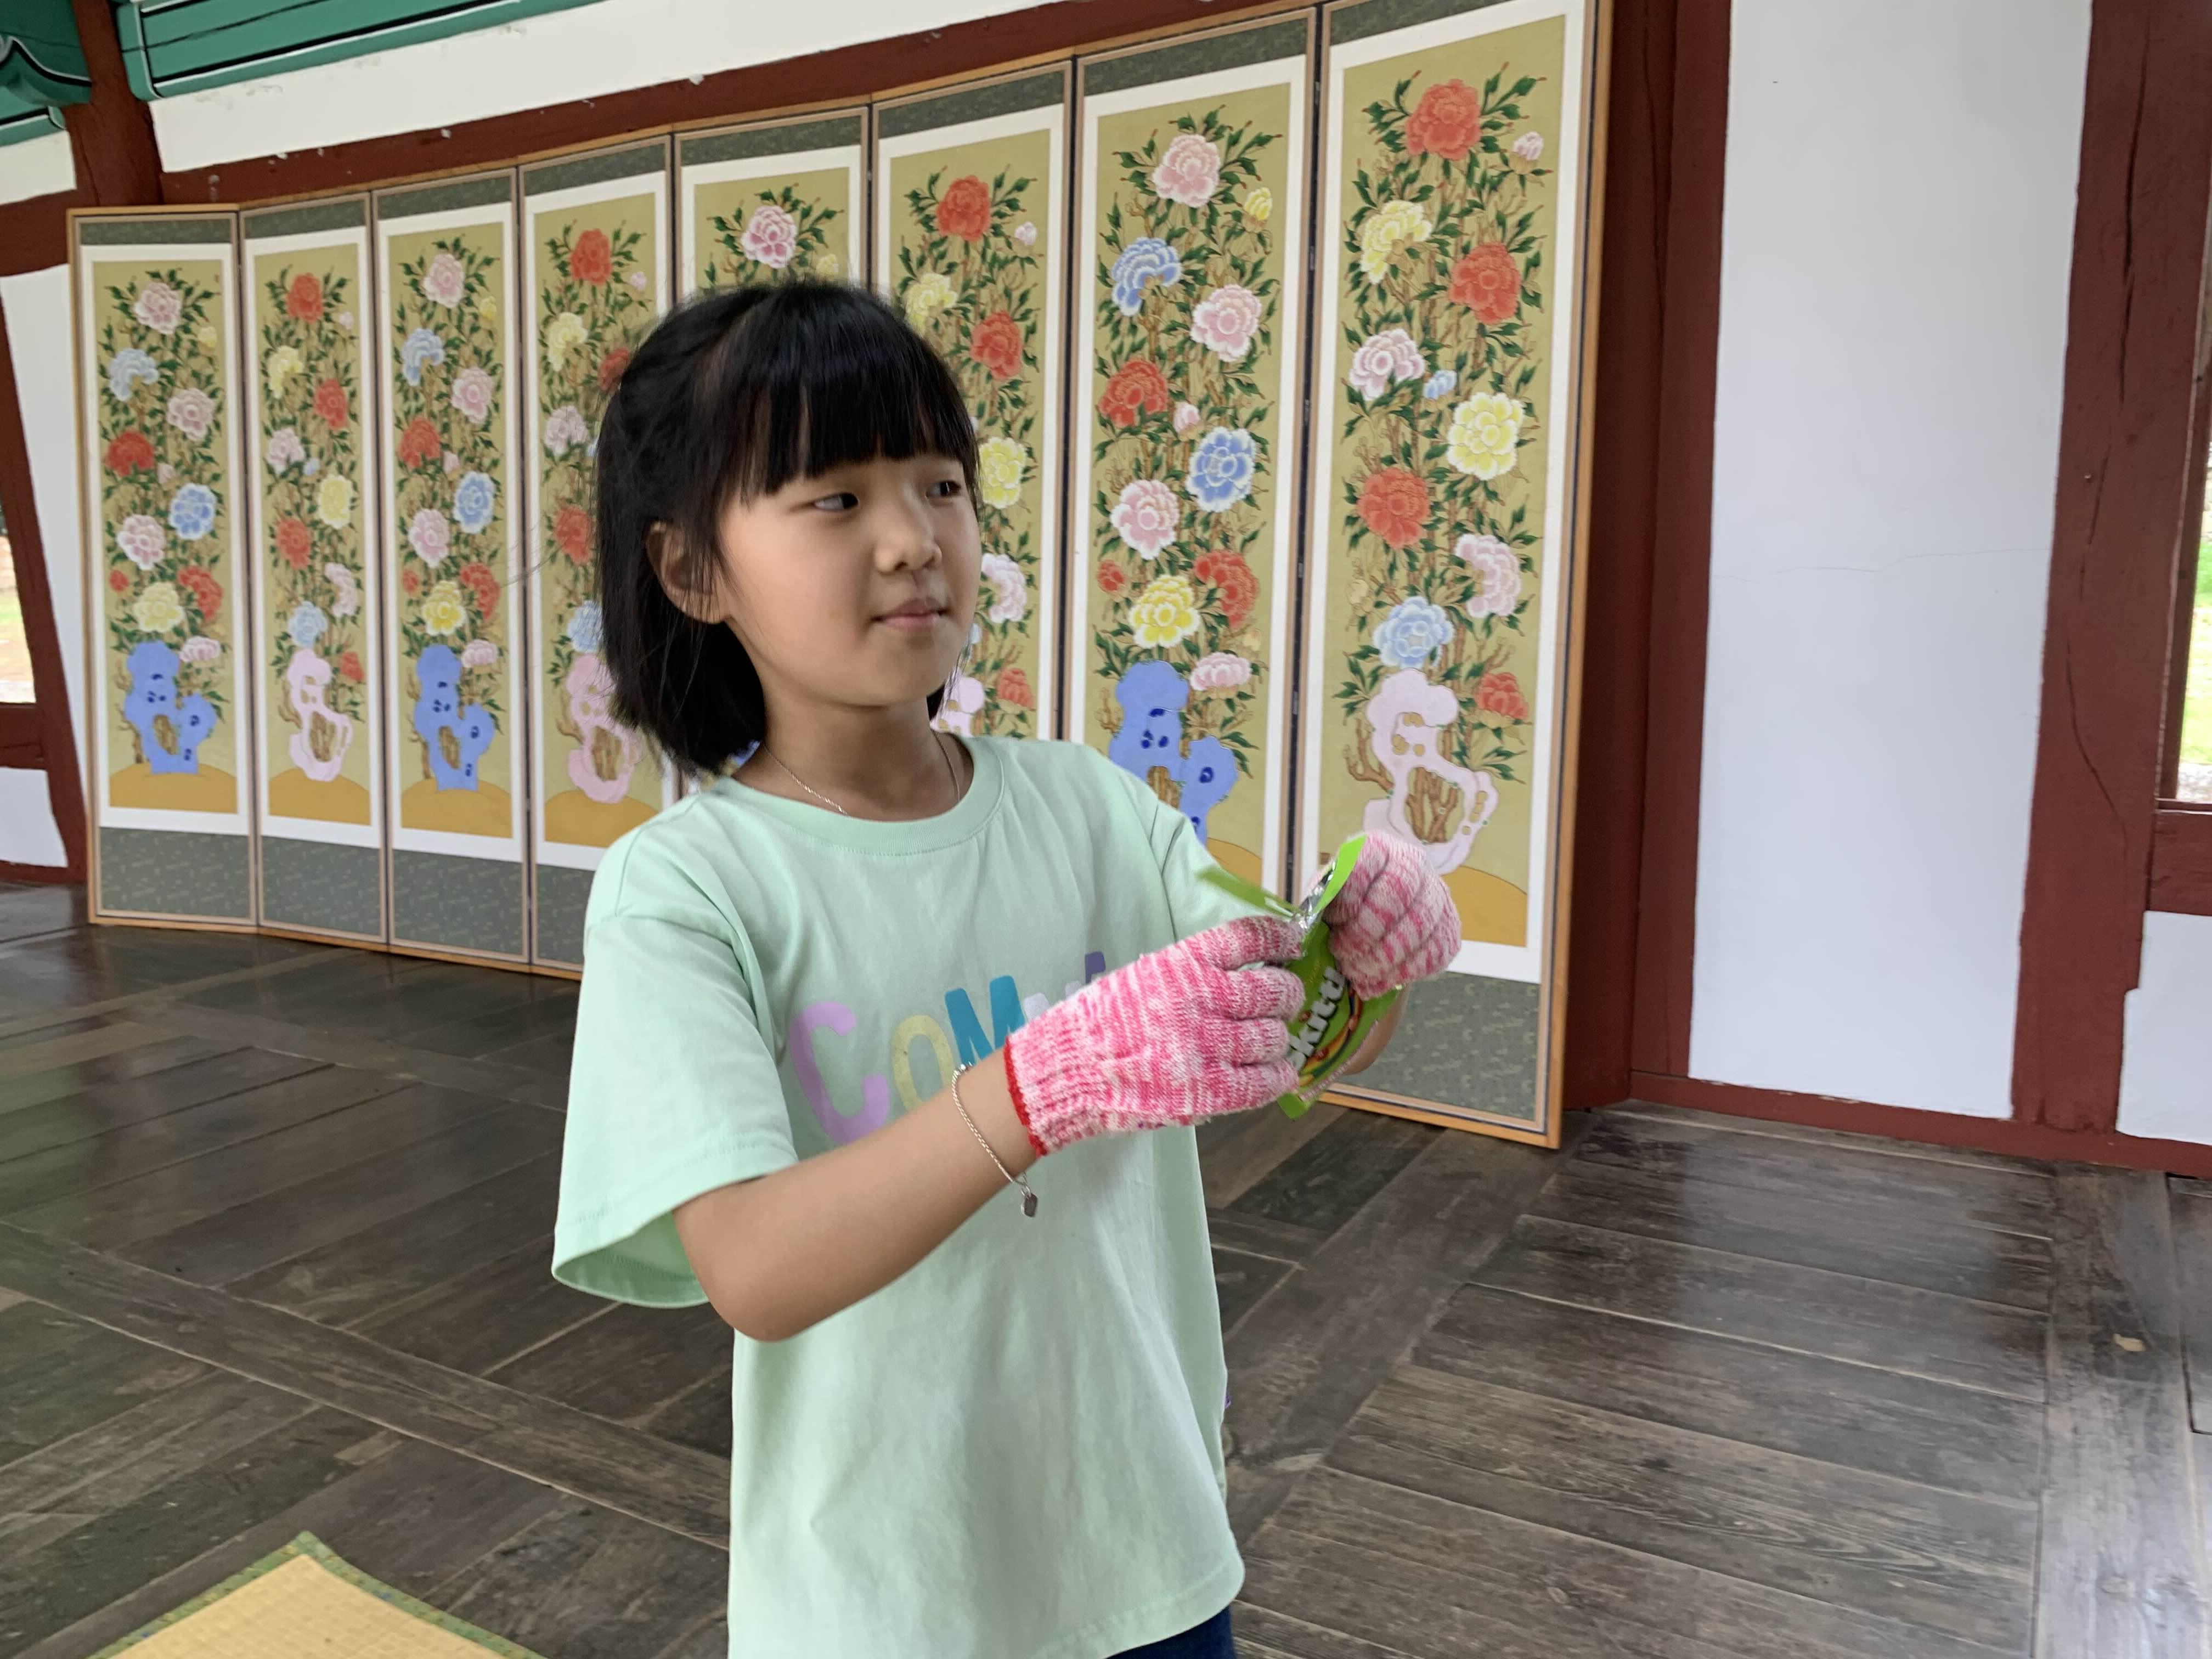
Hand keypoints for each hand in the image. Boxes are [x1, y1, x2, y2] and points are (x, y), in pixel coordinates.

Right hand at [1001, 915, 1305, 1155]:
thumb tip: (1243, 972)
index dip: (1281, 939)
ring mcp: (1208, 1046)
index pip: (1250, 937)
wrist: (1066, 1070)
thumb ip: (1191, 973)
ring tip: (1272, 1041)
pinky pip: (1264, 1082)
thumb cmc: (1098, 1022)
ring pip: (1273, 1036)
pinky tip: (1279, 1073)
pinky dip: (1279, 1076)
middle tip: (1284, 1001)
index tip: (1292, 944)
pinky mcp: (1208, 1091)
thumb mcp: (1142, 976)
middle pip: (1274, 989)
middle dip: (1286, 994)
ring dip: (1278, 1038)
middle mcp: (1202, 998)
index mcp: (1183, 963)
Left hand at [1322, 834, 1459, 997]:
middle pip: (1398, 892)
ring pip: (1420, 925)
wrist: (1378, 926)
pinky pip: (1435, 951)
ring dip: (1384, 957)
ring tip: (1357, 971)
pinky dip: (1406, 971)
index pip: (1369, 858)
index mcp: (1377, 847)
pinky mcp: (1450, 927)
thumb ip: (1321, 901)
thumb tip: (1312, 919)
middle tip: (1344, 953)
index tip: (1336, 920)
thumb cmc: (1344, 908)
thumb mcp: (1326, 897)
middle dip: (1366, 931)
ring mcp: (1437, 894)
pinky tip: (1383, 978)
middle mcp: (1413, 863)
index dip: (1352, 892)